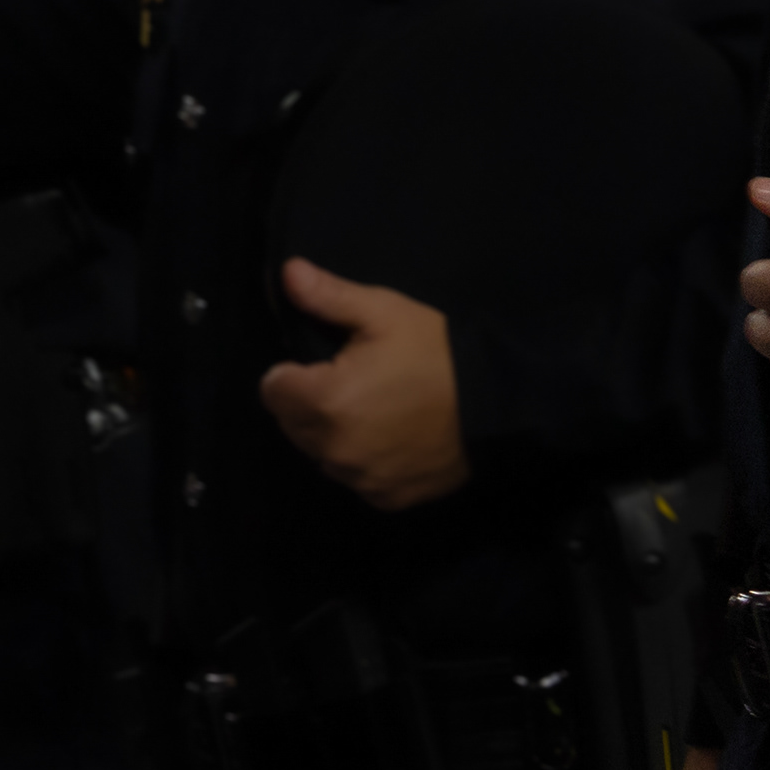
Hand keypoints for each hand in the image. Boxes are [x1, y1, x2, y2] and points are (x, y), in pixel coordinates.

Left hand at [257, 260, 467, 510]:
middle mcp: (331, 449)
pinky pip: (354, 479)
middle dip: (309, 402)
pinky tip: (392, 439)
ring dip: (333, 434)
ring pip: (320, 454)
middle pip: (292, 424)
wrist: (497, 405)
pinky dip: (363, 461)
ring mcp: (358, 479)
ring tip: (374, 410)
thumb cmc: (437, 354)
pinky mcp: (384, 498)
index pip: (272, 389)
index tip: (324, 364)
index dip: (292, 372)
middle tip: (354, 381)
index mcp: (324, 400)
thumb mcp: (385, 313)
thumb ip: (328, 296)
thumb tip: (286, 271)